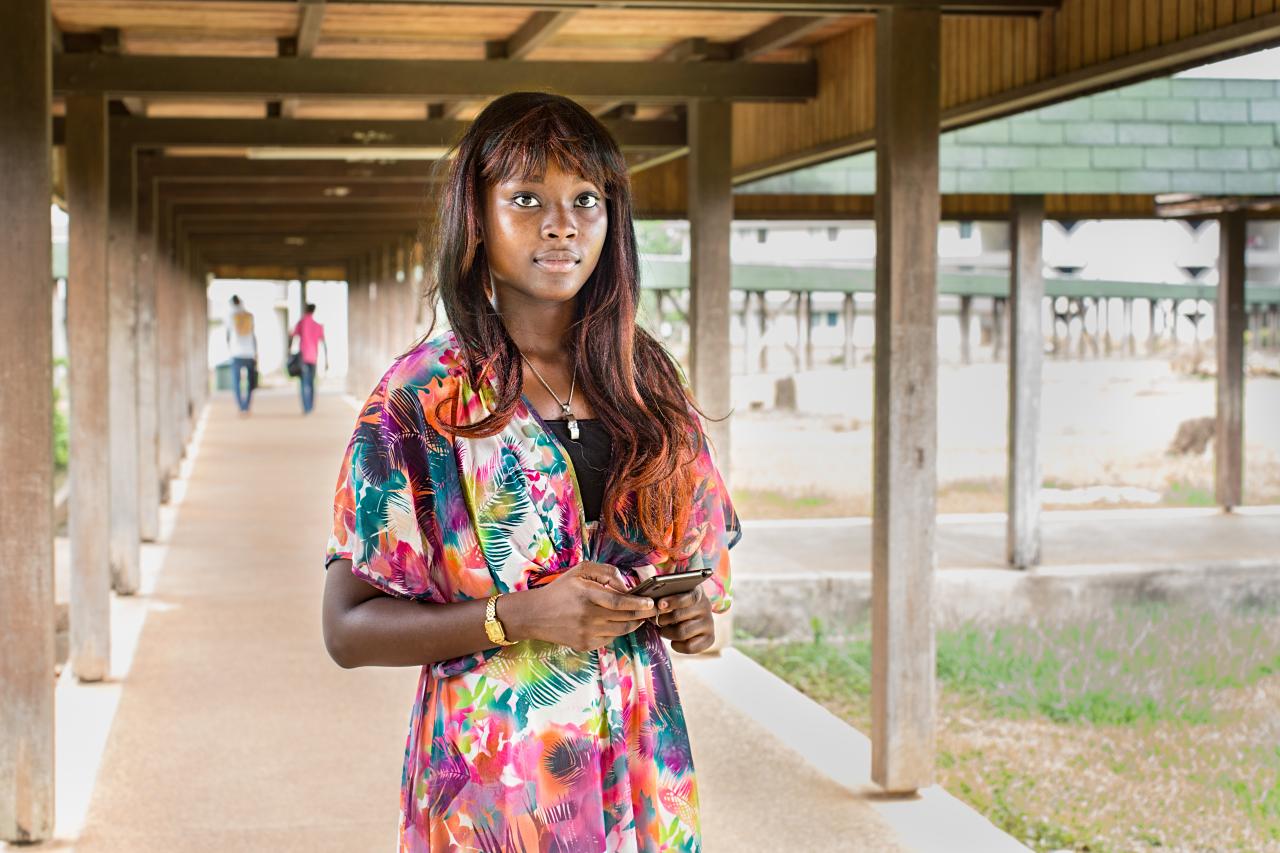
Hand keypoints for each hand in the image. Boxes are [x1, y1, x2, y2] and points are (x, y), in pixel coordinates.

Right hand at [511, 561, 656, 652]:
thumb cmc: (559, 590)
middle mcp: (588, 616)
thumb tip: (626, 586)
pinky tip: (615, 622)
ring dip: (633, 623)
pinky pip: (610, 639)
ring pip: (620, 630)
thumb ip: (605, 572)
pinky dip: (617, 631)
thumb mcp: (579, 571)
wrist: (534, 615)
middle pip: (624, 618)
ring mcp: (586, 633)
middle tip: (653, 610)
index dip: (638, 603)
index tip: (651, 603)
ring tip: (638, 616)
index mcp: (586, 595)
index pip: (619, 602)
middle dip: (642, 614)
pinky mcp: (585, 645)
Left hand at [652, 584, 715, 654]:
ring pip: (682, 632)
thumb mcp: (672, 594)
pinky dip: (677, 646)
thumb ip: (664, 597)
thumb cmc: (676, 603)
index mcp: (697, 592)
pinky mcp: (710, 638)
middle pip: (679, 616)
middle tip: (657, 621)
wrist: (691, 616)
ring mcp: (709, 623)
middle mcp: (706, 607)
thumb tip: (653, 605)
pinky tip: (674, 641)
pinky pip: (689, 647)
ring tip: (663, 630)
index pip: (690, 597)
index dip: (674, 601)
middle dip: (663, 620)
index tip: (660, 604)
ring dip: (667, 633)